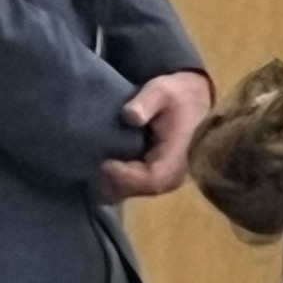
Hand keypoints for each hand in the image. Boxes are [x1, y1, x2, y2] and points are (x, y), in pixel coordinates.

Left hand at [100, 68, 212, 201]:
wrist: (192, 100)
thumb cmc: (176, 95)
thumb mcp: (162, 90)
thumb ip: (147, 101)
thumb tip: (131, 115)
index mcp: (177, 158)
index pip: (151, 179)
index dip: (125, 175)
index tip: (105, 161)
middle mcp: (172, 176)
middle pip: (136, 191)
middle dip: (110, 179)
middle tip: (91, 161)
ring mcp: (163, 180)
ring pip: (130, 192)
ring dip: (108, 180)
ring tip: (92, 162)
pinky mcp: (154, 178)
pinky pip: (130, 187)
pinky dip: (112, 179)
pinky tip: (100, 163)